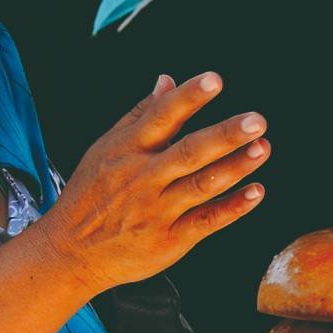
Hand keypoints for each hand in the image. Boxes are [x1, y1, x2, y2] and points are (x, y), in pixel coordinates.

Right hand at [37, 73, 267, 296]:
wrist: (70, 252)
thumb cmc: (91, 194)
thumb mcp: (106, 149)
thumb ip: (142, 114)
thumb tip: (168, 80)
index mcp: (127, 149)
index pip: (162, 116)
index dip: (188, 97)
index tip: (214, 80)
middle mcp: (142, 178)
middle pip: (189, 152)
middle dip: (225, 135)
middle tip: (256, 120)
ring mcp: (157, 210)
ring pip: (202, 185)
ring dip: (236, 166)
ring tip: (262, 148)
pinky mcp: (169, 240)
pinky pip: (207, 221)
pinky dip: (233, 208)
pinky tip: (256, 192)